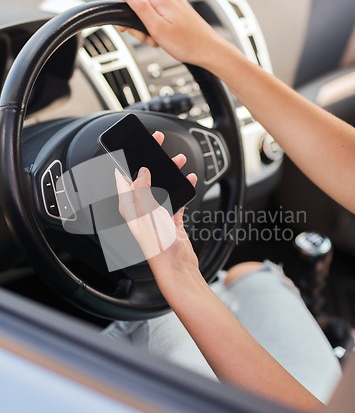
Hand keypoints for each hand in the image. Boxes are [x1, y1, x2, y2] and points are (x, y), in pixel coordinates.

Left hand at [115, 131, 198, 288]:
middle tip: (158, 144)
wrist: (177, 269)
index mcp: (130, 207)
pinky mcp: (171, 220)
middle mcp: (141, 209)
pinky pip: (176, 200)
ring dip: (170, 173)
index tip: (132, 145)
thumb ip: (142, 191)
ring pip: (161, 186)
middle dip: (153, 160)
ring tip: (179, 160)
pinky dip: (182, 188)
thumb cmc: (158, 248)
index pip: (123, 178)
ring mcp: (157, 214)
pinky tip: (189, 180)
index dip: (126, 160)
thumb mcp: (147, 214)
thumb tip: (141, 173)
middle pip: (145, 178)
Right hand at [117, 0, 223, 66]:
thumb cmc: (187, 44)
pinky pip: (162, 17)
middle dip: (141, 25)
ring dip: (151, 29)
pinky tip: (167, 39)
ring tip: (160, 41)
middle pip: (142, 6)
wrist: (208, 50)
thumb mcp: (157, 28)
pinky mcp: (180, 12)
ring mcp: (176, 3)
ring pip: (152, 13)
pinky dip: (161, 29)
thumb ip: (140, 8)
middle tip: (150, 39)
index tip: (126, 29)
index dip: (126, 14)